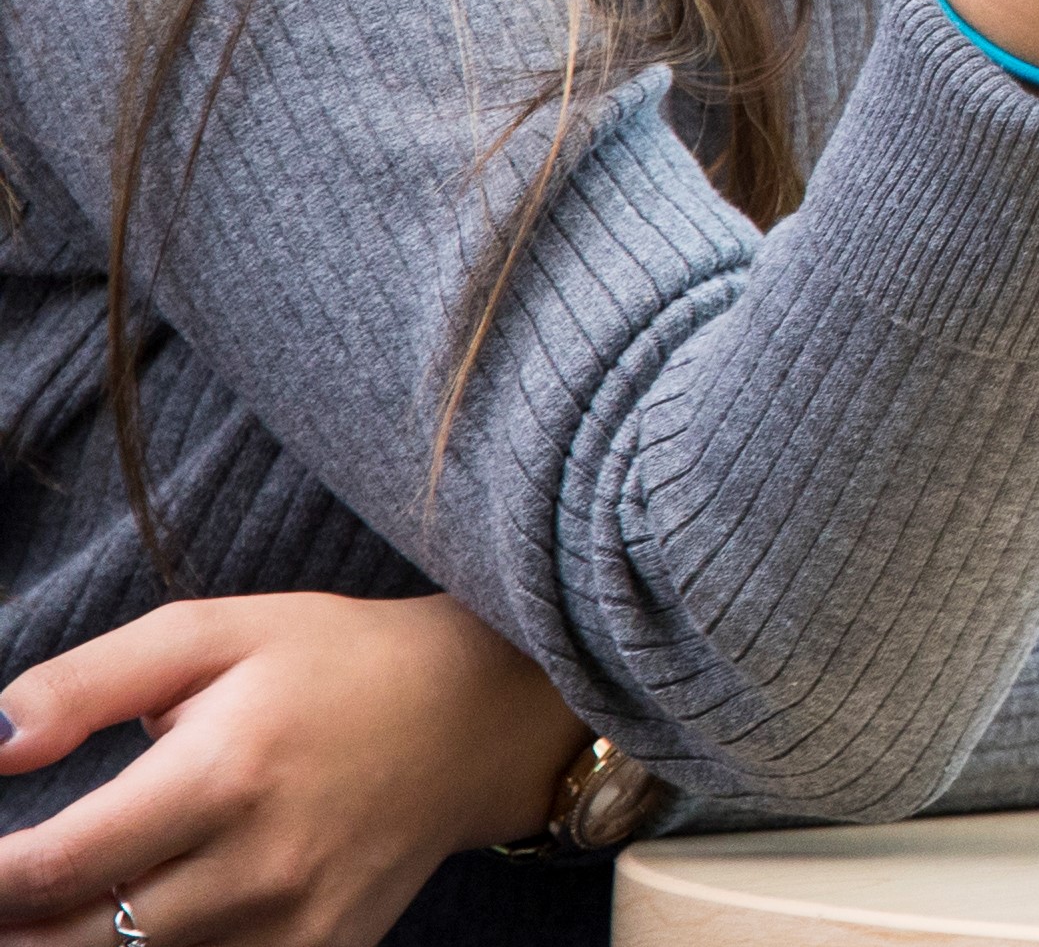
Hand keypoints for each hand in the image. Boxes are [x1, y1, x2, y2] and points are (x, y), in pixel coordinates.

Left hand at [0, 594, 587, 946]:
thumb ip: (84, 684)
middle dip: (12, 928)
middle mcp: (260, 865)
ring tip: (45, 916)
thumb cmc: (332, 664)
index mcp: (223, 773)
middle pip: (80, 941)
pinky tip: (127, 927)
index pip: (56, 865)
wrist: (478, 719)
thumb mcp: (208, 634)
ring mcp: (297, 922)